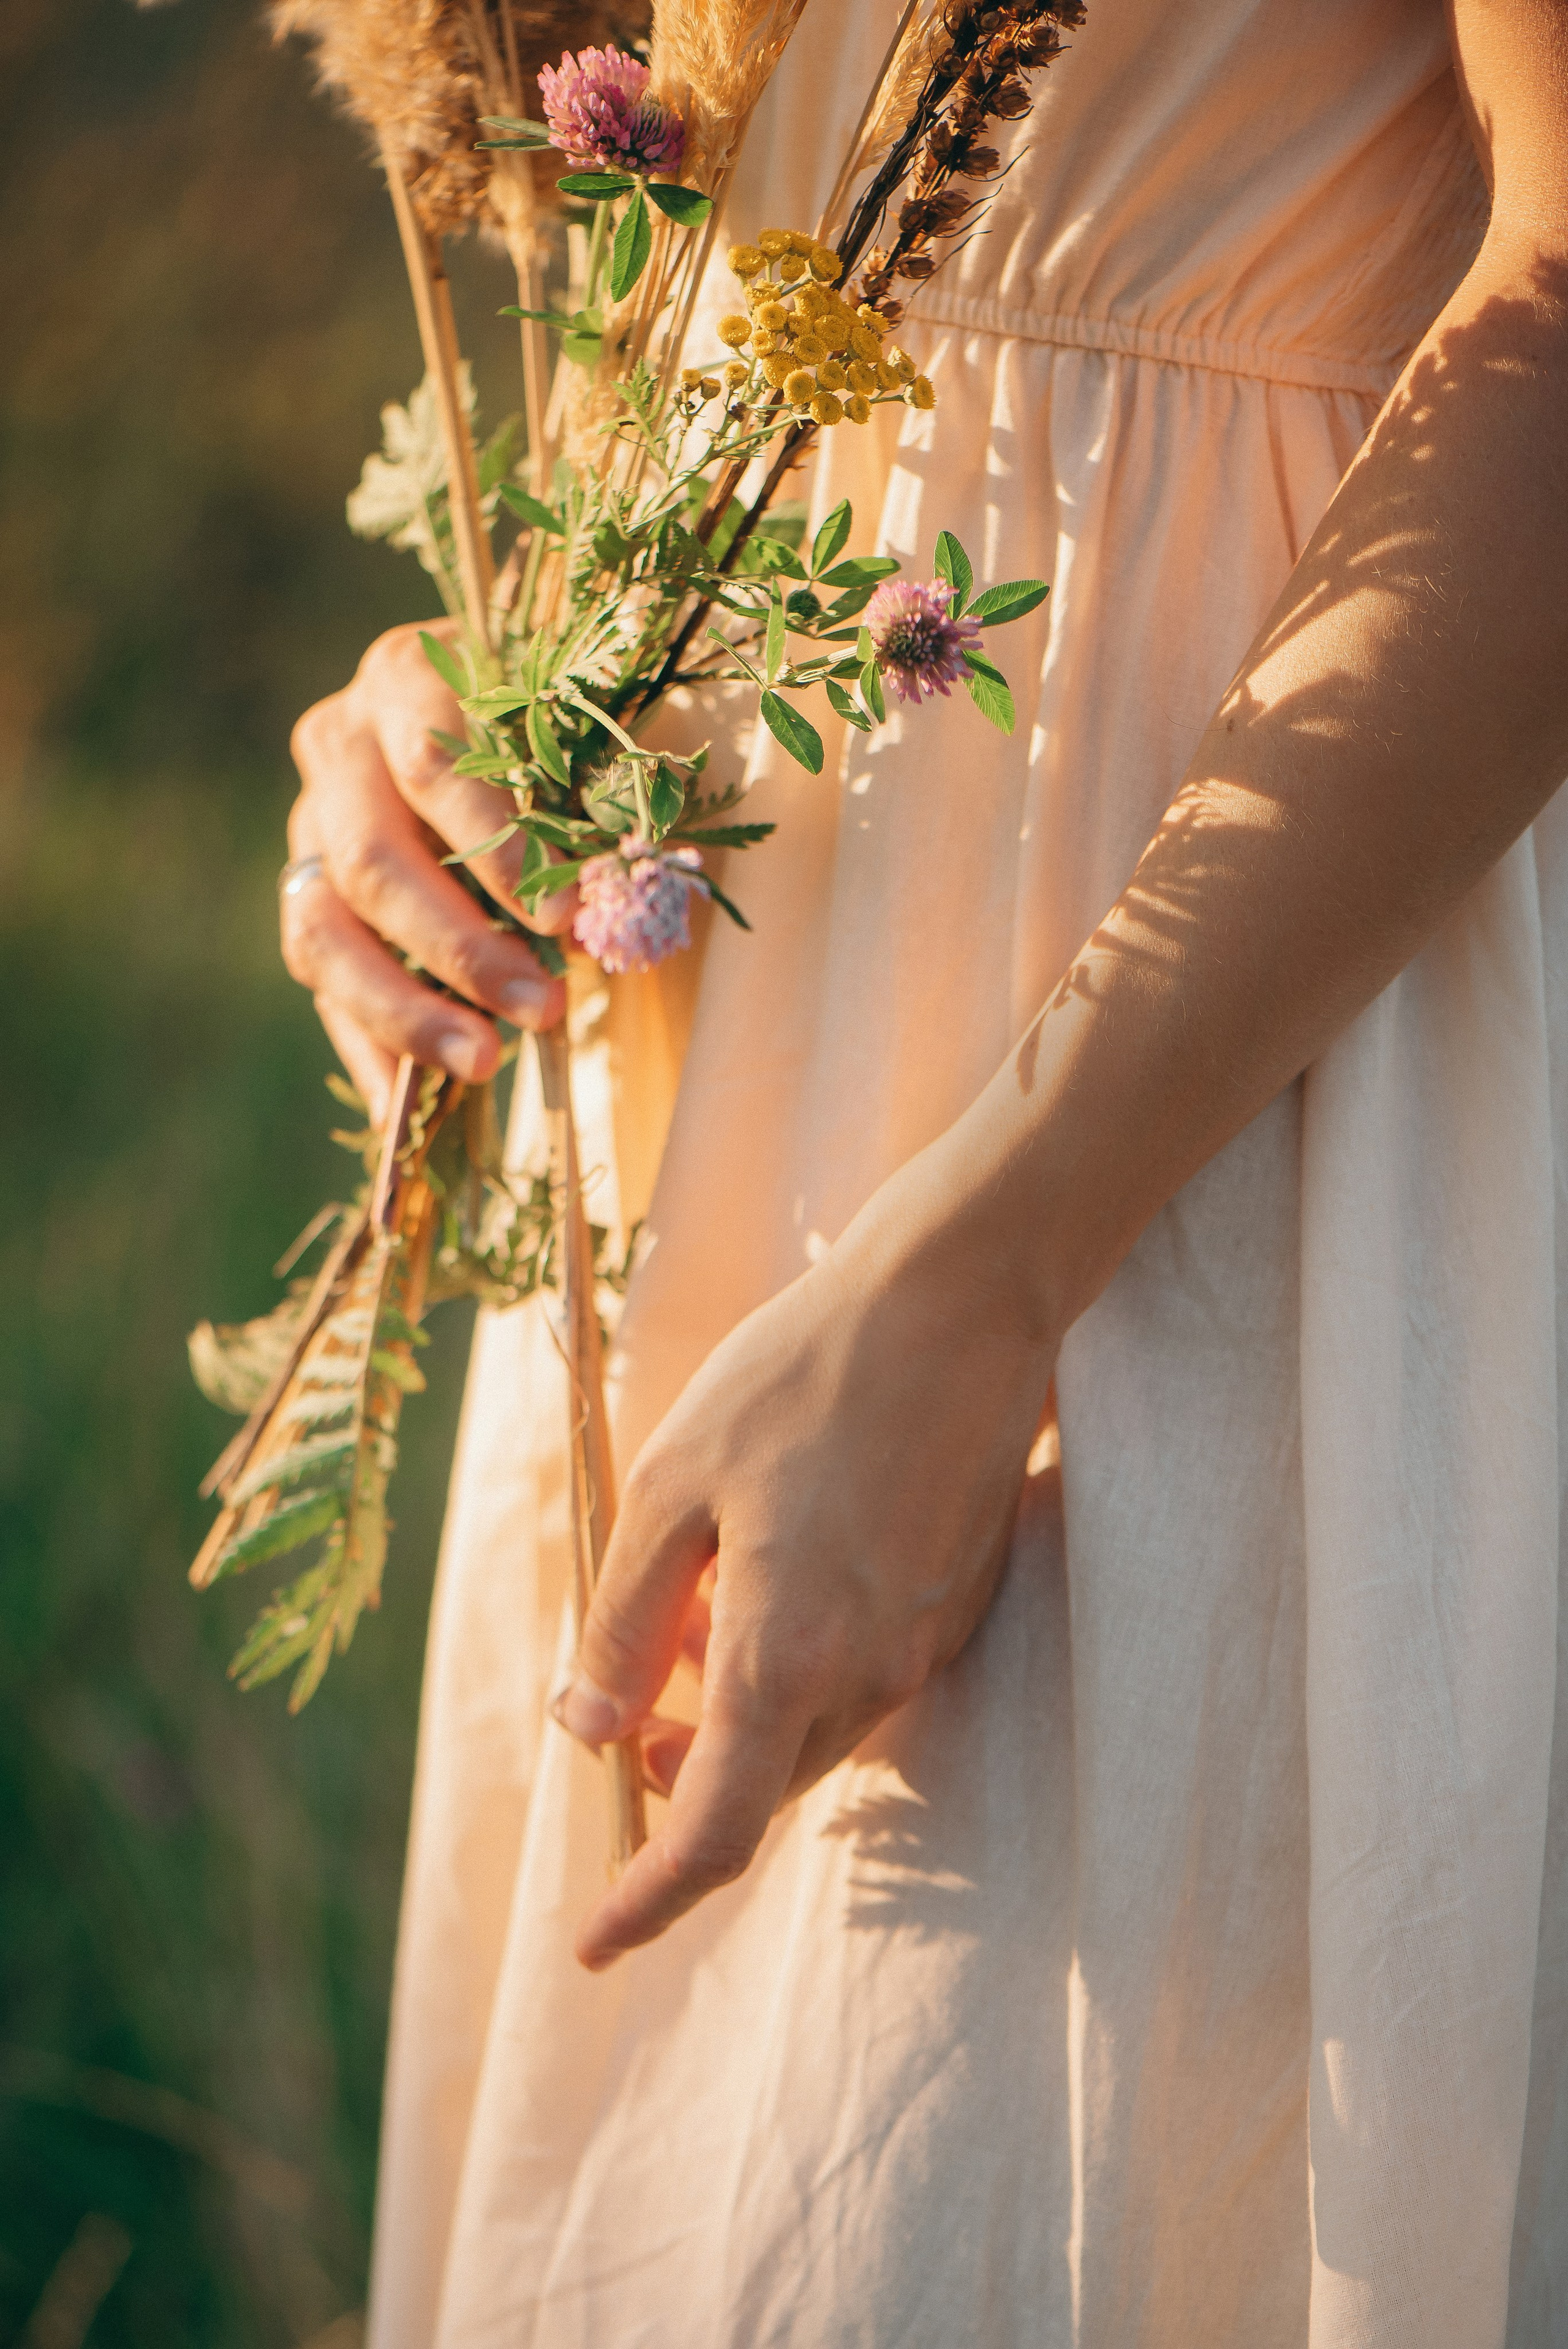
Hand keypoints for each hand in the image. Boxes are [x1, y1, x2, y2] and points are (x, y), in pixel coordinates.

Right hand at [282, 622, 570, 1120]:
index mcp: (406, 677)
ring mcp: (309, 825)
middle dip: (459, 947)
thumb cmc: (561, 725)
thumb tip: (609, 906)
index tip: (565, 924)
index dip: (497, 846)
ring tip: (485, 1064)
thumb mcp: (583, 734)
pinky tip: (408, 1108)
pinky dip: (368, 1046)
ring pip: (327, 928)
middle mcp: (338, 745)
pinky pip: (319, 983)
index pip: (434, 760)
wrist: (501, 717)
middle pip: (374, 859)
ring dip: (406, 1008)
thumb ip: (592, 794)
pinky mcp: (308, 898)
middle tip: (541, 1011)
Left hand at [552, 1139, 1057, 1968]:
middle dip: (687, 1782)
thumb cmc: (797, 1379)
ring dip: (743, 1713)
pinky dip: (803, 1665)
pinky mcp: (960, 1602)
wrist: (955, 1301)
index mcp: (787, 1657)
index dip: (648, 1901)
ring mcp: (928, 1641)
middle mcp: (870, 1672)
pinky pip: (867, 1676)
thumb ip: (626, 1627)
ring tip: (688, 1618)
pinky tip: (765, 1577)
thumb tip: (588, 1732)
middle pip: (766, 1787)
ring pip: (817, 1732)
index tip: (595, 1943)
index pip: (714, 1834)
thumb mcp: (670, 1487)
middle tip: (623, 1723)